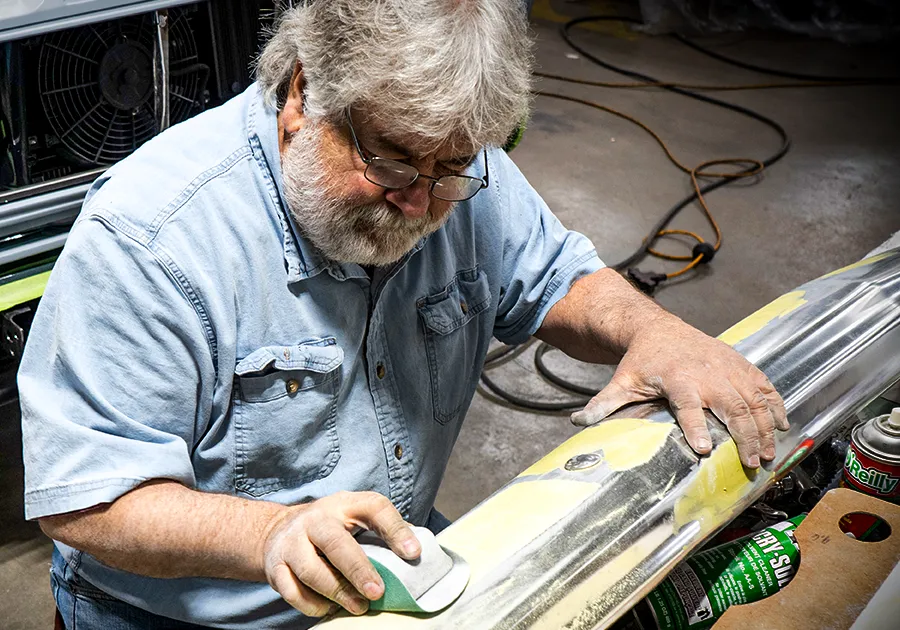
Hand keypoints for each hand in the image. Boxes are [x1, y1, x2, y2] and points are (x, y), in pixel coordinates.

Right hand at [262, 491, 420, 616]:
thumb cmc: (331, 527)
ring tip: (359, 607)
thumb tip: (416, 553)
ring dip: (337, 593)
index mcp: (345, 504)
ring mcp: (292, 541)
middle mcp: (316, 519)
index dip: (396, 529)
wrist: (279, 530)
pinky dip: (312, 604)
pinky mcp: (276, 565)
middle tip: (378, 593)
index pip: (374, 507)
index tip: (414, 553)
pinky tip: (328, 609)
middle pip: (335, 542)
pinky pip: (292, 591)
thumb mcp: (355, 518)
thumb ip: (381, 531)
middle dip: (358, 570)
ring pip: (311, 570)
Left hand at [570, 316, 787, 467]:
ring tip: (768, 454)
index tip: (704, 450)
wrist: (658, 329)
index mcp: (677, 380)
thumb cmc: (641, 361)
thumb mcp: (621, 381)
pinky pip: (763, 385)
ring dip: (764, 427)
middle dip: (744, 436)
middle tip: (751, 463)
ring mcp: (726, 368)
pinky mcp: (739, 364)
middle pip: (730, 407)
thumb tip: (577, 423)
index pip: (687, 407)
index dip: (696, 428)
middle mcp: (706, 374)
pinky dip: (776, 404)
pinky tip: (782, 425)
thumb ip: (603, 404)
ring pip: (753, 399)